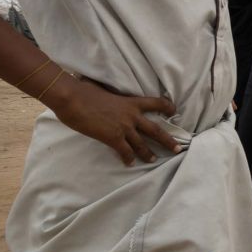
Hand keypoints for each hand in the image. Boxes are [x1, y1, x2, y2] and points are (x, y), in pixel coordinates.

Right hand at [50, 76, 179, 164]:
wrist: (73, 98)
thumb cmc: (84, 90)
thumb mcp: (105, 89)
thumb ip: (111, 93)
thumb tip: (102, 88)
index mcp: (131, 102)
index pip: (156, 103)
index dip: (167, 107)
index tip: (174, 111)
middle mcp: (132, 116)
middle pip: (156, 130)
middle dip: (168, 141)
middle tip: (178, 149)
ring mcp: (124, 128)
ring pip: (142, 144)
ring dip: (148, 154)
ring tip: (154, 160)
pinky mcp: (112, 138)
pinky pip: (125, 151)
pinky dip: (128, 158)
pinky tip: (130, 163)